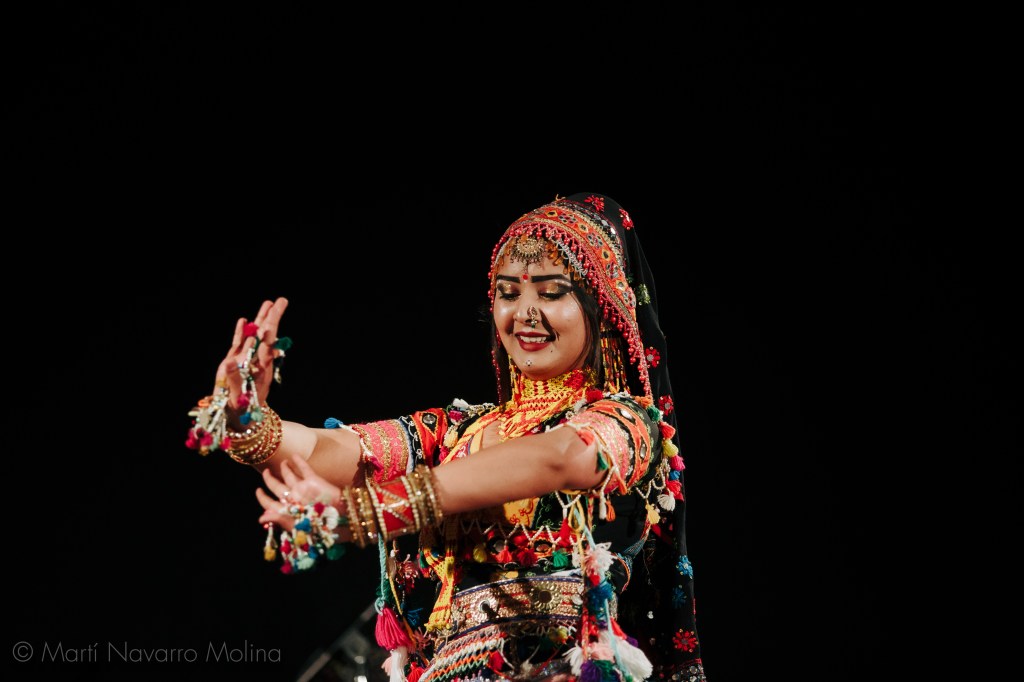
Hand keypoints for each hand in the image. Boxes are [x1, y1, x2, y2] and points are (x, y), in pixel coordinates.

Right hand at [213, 297, 288, 423]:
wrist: (239, 419)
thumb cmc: (241, 411)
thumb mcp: (238, 397)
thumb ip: (233, 379)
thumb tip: (229, 362)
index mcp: (261, 369)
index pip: (267, 345)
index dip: (271, 329)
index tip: (276, 313)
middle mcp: (256, 362)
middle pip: (266, 336)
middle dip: (272, 318)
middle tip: (280, 300)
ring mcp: (247, 361)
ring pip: (255, 337)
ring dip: (260, 321)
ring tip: (267, 303)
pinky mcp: (235, 364)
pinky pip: (240, 345)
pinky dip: (242, 333)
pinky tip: (244, 320)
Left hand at [256, 455, 343, 530]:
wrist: (337, 518)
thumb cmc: (315, 526)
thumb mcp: (294, 525)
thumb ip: (277, 519)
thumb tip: (260, 519)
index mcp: (286, 510)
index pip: (270, 503)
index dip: (262, 497)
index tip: (258, 490)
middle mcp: (293, 498)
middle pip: (277, 487)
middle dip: (270, 479)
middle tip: (266, 471)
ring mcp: (303, 488)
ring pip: (290, 476)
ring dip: (285, 468)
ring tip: (283, 462)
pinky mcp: (313, 481)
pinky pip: (304, 469)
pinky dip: (299, 462)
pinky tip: (294, 455)